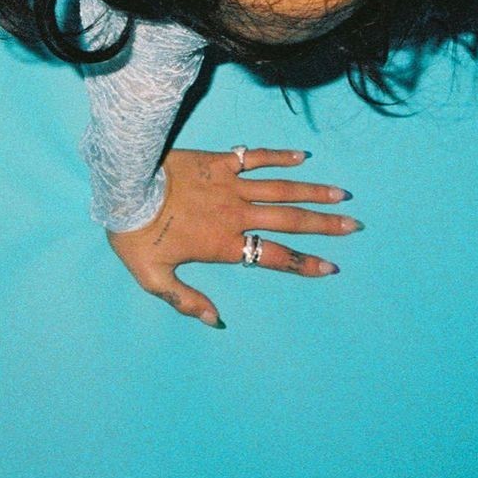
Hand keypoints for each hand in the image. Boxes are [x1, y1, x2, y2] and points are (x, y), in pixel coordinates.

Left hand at [106, 147, 360, 326]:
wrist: (123, 186)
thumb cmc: (135, 235)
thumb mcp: (153, 278)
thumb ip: (186, 300)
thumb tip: (216, 321)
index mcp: (224, 244)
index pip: (273, 256)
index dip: (304, 263)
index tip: (331, 267)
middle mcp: (236, 213)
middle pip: (289, 220)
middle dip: (324, 225)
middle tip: (354, 225)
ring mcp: (230, 184)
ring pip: (281, 188)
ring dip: (313, 192)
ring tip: (342, 194)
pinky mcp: (220, 161)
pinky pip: (256, 157)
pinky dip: (280, 156)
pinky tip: (302, 157)